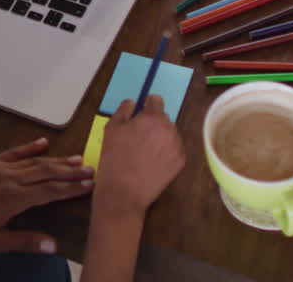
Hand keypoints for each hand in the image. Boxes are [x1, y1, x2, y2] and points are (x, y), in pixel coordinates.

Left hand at [0, 138, 93, 252]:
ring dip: (57, 160)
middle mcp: (10, 179)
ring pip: (34, 161)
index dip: (71, 188)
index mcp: (13, 199)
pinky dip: (30, 147)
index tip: (90, 185)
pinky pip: (14, 152)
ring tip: (77, 158)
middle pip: (47, 172)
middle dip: (70, 171)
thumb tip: (52, 246)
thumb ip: (23, 241)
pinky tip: (43, 143)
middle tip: (91, 169)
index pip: (50, 191)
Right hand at [94, 96, 185, 216]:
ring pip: (170, 134)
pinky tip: (152, 161)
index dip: (147, 105)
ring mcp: (177, 146)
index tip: (141, 113)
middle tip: (139, 137)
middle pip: (163, 118)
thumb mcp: (111, 128)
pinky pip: (174, 149)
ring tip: (145, 152)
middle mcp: (168, 129)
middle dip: (153, 123)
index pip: (156, 100)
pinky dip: (166, 152)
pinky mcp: (180, 162)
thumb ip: (123, 110)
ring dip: (160, 137)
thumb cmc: (115, 159)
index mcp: (152, 117)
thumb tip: (132, 103)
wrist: (124, 192)